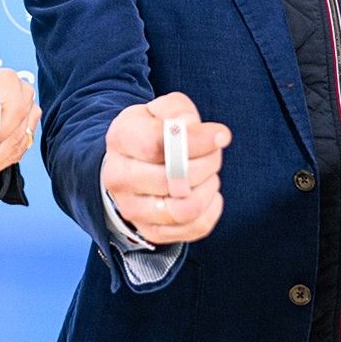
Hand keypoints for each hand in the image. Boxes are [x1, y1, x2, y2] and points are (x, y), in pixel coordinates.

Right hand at [101, 93, 229, 245]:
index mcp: (120, 139)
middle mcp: (119, 177)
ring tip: (209, 174)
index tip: (221, 136)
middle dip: (208, 162)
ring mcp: (132, 209)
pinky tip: (206, 193)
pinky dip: (210, 210)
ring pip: (185, 208)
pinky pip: (193, 228)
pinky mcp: (149, 231)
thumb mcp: (160, 110)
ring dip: (208, 187)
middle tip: (213, 152)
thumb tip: (209, 135)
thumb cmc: (149, 133)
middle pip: (176, 177)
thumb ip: (180, 112)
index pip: (157, 144)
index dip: (195, 141)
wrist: (127, 165)